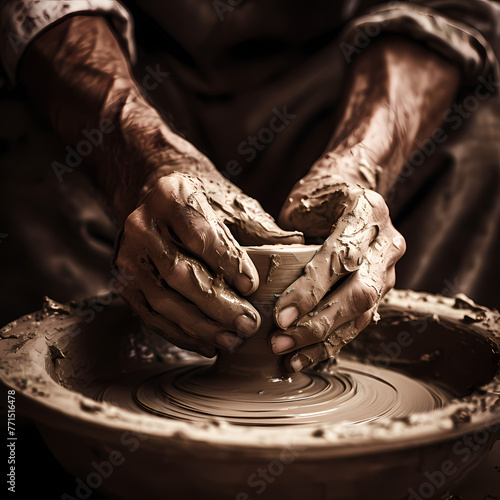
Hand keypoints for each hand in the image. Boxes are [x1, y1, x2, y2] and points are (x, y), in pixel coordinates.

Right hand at [115, 161, 302, 356]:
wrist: (160, 201)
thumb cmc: (204, 204)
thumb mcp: (229, 204)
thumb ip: (259, 227)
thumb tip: (298, 245)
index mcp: (169, 196)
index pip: (199, 235)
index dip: (227, 263)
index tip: (253, 286)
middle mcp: (141, 225)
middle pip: (180, 273)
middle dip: (217, 304)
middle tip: (249, 324)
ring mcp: (128, 255)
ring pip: (164, 300)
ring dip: (201, 326)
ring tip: (232, 340)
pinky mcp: (126, 281)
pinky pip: (151, 315)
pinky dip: (181, 333)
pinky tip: (207, 344)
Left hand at [273, 169, 404, 371]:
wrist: (352, 187)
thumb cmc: (320, 194)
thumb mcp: (302, 201)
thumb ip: (286, 235)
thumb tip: (255, 277)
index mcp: (367, 211)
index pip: (340, 257)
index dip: (311, 290)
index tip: (280, 316)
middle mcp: (386, 241)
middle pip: (360, 292)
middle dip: (318, 323)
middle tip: (280, 341)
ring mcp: (389, 266)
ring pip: (364, 313)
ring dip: (326, 340)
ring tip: (291, 358)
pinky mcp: (382, 286)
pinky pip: (362, 320)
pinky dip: (334, 340)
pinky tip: (308, 355)